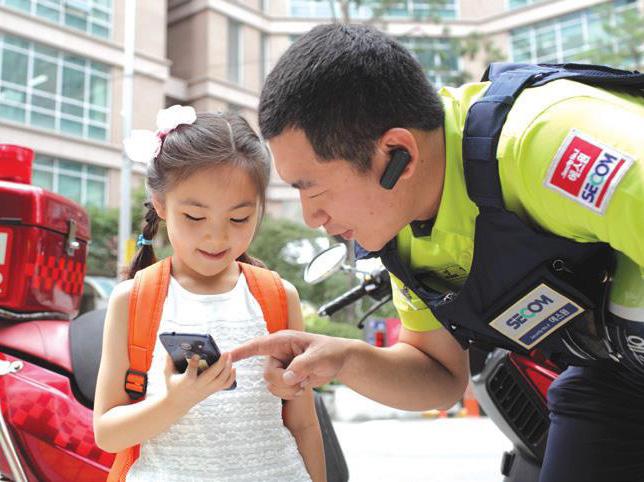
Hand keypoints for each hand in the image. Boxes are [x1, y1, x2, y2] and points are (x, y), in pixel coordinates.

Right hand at [163, 352, 235, 411]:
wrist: (177, 405)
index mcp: (186, 381)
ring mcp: (206, 389)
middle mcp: (198, 386)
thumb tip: (169, 349)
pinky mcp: (212, 391)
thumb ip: (168, 361)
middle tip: (225, 352)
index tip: (197, 355)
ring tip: (229, 357)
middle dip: (220, 364)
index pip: (191, 373)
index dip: (194, 364)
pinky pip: (225, 385)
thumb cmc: (172, 386)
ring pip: (221, 380)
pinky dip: (231, 377)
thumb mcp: (167, 374)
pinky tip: (233, 368)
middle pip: (212, 376)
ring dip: (227, 368)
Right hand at [231, 330, 350, 397]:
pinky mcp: (284, 377)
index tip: (226, 356)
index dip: (241, 351)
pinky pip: (278, 391)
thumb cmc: (330, 352)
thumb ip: (302, 366)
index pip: (257, 345)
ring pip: (271, 385)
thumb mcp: (319, 357)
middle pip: (267, 374)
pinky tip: (303, 386)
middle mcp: (278, 353)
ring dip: (288, 389)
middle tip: (302, 381)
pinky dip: (291, 393)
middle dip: (283, 382)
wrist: (339, 361)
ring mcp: (280, 366)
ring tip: (305, 383)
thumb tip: (288, 377)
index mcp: (283, 341)